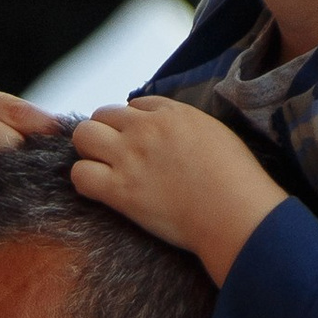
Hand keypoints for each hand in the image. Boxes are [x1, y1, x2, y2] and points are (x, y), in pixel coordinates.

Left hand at [69, 98, 285, 281]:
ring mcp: (129, 158)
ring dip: (89, 151)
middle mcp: (145, 129)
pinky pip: (80, 174)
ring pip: (83, 136)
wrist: (234, 213)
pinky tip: (100, 190)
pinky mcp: (120, 190)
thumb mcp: (217, 135)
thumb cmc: (237, 180)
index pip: (135, 105)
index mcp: (172, 113)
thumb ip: (189, 127)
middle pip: (102, 115)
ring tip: (103, 169)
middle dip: (104, 131)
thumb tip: (175, 135)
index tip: (139, 142)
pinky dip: (85, 180)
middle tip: (115, 155)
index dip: (133, 123)